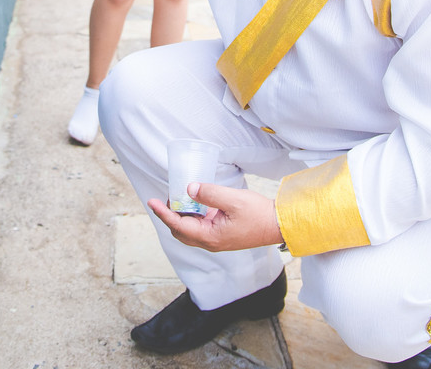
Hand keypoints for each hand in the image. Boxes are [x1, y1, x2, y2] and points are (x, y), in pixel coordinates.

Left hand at [149, 183, 282, 252]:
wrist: (279, 225)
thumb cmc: (259, 214)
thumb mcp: (232, 200)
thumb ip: (209, 194)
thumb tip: (189, 189)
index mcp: (210, 237)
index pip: (178, 225)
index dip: (163, 213)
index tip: (152, 201)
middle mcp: (210, 242)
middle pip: (180, 231)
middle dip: (169, 215)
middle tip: (166, 198)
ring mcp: (216, 240)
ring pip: (190, 230)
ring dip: (181, 216)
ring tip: (179, 197)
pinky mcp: (222, 235)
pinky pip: (201, 227)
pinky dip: (193, 216)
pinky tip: (196, 202)